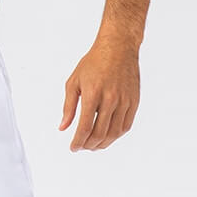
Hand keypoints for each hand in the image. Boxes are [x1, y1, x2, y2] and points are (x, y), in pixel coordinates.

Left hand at [59, 35, 139, 151]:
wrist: (118, 49)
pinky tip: (107, 136)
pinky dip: (115, 136)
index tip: (73, 148)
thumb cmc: (93, 63)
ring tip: (93, 145)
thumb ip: (68, 106)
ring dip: (103, 144)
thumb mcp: (74, 81)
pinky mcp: (134, 102)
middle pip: (100, 133)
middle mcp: (110, 99)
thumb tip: (63, 127)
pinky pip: (125, 126)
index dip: (78, 141)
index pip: (85, 126)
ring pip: (114, 133)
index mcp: (92, 93)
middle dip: (89, 145)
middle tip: (82, 147)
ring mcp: (124, 101)